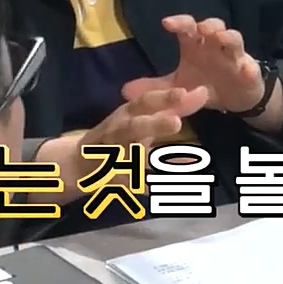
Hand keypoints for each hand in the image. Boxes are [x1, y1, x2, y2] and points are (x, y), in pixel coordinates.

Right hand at [50, 86, 208, 195]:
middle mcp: (118, 134)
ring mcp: (115, 159)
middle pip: (133, 128)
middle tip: (177, 123)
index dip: (162, 97)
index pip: (143, 103)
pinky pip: (138, 187)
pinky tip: (173, 191)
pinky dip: (154, 189)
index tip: (183, 92)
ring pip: (132, 160)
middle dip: (154, 125)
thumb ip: (170, 107)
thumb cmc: (117, 135)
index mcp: (125, 115)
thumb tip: (202, 92)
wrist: (80, 164)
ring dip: (153, 162)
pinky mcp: (117, 181)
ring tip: (181, 164)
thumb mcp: (138, 117)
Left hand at [121, 16, 263, 113]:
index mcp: (196, 45)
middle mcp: (215, 46)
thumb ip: (155, 87)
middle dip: (208, 25)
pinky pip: (251, 67)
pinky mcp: (249, 71)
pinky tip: (245, 69)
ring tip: (221, 39)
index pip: (188, 27)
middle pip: (214, 26)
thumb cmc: (204, 83)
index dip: (179, 23)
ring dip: (228, 38)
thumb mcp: (177, 86)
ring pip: (234, 40)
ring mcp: (234, 56)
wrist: (232, 98)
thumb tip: (124, 91)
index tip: (166, 24)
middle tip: (201, 29)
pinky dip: (248, 67)